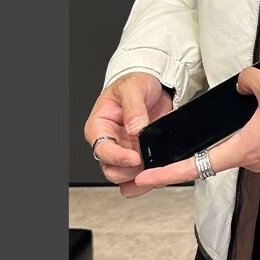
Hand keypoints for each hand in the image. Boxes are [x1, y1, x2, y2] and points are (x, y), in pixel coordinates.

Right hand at [83, 72, 174, 197]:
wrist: (154, 83)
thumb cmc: (135, 82)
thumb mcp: (133, 89)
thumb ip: (133, 108)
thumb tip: (135, 127)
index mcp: (99, 126)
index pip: (102, 149)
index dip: (117, 157)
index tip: (135, 158)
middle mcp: (111, 141)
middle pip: (111, 169)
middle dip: (128, 172)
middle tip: (146, 165)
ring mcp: (126, 149)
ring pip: (126, 175)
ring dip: (140, 177)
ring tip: (156, 170)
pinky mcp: (142, 152)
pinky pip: (143, 172)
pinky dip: (151, 176)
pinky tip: (160, 174)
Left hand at [134, 67, 259, 187]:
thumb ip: (247, 80)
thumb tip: (242, 82)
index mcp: (245, 148)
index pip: (197, 165)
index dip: (168, 172)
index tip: (146, 176)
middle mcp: (254, 158)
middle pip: (214, 155)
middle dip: (196, 147)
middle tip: (173, 146)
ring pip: (235, 145)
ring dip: (227, 134)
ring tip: (230, 117)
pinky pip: (251, 142)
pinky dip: (243, 131)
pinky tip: (253, 113)